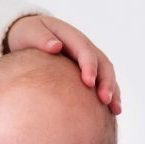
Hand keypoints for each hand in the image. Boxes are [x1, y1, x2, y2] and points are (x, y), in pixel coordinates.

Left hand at [5, 15, 121, 114]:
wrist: (29, 36)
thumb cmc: (29, 33)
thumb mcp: (30, 31)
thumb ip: (41, 37)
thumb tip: (55, 46)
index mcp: (72, 37)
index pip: (85, 50)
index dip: (89, 66)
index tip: (88, 82)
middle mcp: (85, 47)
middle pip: (103, 63)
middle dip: (106, 81)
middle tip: (105, 100)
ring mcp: (88, 59)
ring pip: (106, 74)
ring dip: (112, 91)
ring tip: (115, 110)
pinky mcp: (87, 71)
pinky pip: (101, 82)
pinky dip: (108, 95)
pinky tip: (111, 112)